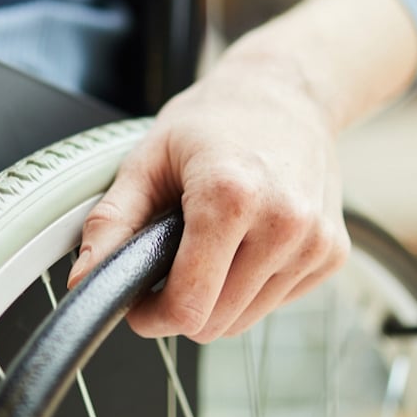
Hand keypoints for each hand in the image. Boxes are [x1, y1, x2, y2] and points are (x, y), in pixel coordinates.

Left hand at [68, 65, 350, 342]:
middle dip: (182, 308)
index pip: (190, 306)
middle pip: (216, 323)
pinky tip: (246, 243)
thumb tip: (84, 279)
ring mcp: (314, 241)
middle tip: (169, 267)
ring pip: (245, 321)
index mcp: (230, 197)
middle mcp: (282, 222)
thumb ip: (112, 222)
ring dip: (217, 299)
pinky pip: (275, 303)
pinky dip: (251, 287)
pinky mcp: (332, 253)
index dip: (153, 317)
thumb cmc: (214, 121)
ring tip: (210, 246)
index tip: (140, 304)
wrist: (287, 92)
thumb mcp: (147, 159)